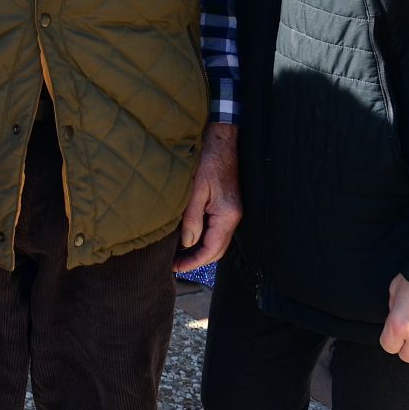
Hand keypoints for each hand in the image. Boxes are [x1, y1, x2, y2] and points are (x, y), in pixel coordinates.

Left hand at [174, 122, 239, 270]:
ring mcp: (231, 212)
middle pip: (217, 250)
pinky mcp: (226, 206)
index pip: (212, 250)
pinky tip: (188, 237)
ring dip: (200, 250)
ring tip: (178, 255)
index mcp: (227, 215)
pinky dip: (203, 238)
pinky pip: (216, 229)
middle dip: (197, 260)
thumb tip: (187, 243)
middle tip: (175, 265)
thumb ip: (191, 218)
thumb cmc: (208, 161)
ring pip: (217, 241)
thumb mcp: (195, 190)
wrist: (221, 142)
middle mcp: (232, 217)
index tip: (176, 267)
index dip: (194, 262)